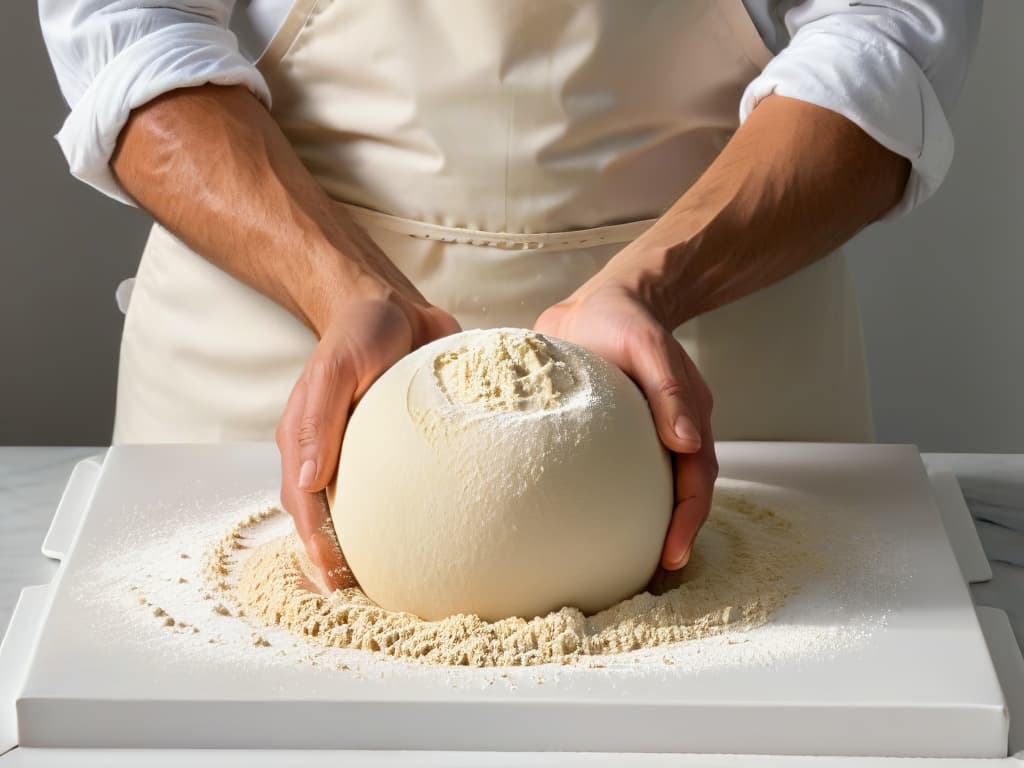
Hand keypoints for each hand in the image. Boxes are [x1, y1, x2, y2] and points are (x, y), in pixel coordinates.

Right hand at [276, 293, 459, 591]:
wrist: (394, 306)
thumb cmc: (358, 333)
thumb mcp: (337, 368)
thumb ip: (319, 418)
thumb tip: (307, 481)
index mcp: (307, 444)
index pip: (306, 508)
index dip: (318, 550)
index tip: (338, 584)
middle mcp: (334, 458)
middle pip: (333, 522)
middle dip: (346, 564)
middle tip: (376, 601)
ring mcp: (369, 457)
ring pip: (371, 514)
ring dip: (381, 550)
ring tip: (409, 588)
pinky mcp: (405, 451)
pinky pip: (408, 492)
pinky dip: (417, 520)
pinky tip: (443, 543)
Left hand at [534, 283, 716, 570]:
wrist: (601, 301)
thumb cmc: (622, 318)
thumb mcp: (646, 344)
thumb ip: (668, 388)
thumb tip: (685, 441)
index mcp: (686, 417)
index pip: (694, 479)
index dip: (687, 521)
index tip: (672, 556)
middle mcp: (670, 434)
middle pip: (679, 496)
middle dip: (672, 539)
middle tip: (649, 580)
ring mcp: (644, 437)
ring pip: (652, 492)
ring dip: (646, 529)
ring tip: (625, 570)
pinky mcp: (614, 438)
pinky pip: (620, 478)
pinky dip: (613, 506)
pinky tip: (589, 528)